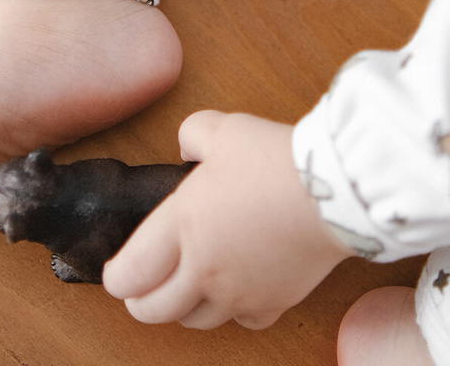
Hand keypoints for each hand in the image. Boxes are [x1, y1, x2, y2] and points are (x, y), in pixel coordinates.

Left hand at [102, 110, 349, 329]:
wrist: (332, 190)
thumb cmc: (274, 158)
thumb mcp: (220, 129)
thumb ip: (192, 136)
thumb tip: (186, 148)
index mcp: (181, 225)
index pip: (129, 274)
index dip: (116, 277)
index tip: (118, 270)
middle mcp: (204, 268)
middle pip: (155, 310)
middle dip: (141, 302)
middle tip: (141, 288)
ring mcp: (239, 291)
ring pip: (196, 321)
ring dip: (185, 307)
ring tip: (187, 286)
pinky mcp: (275, 301)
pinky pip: (244, 321)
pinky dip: (235, 311)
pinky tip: (237, 289)